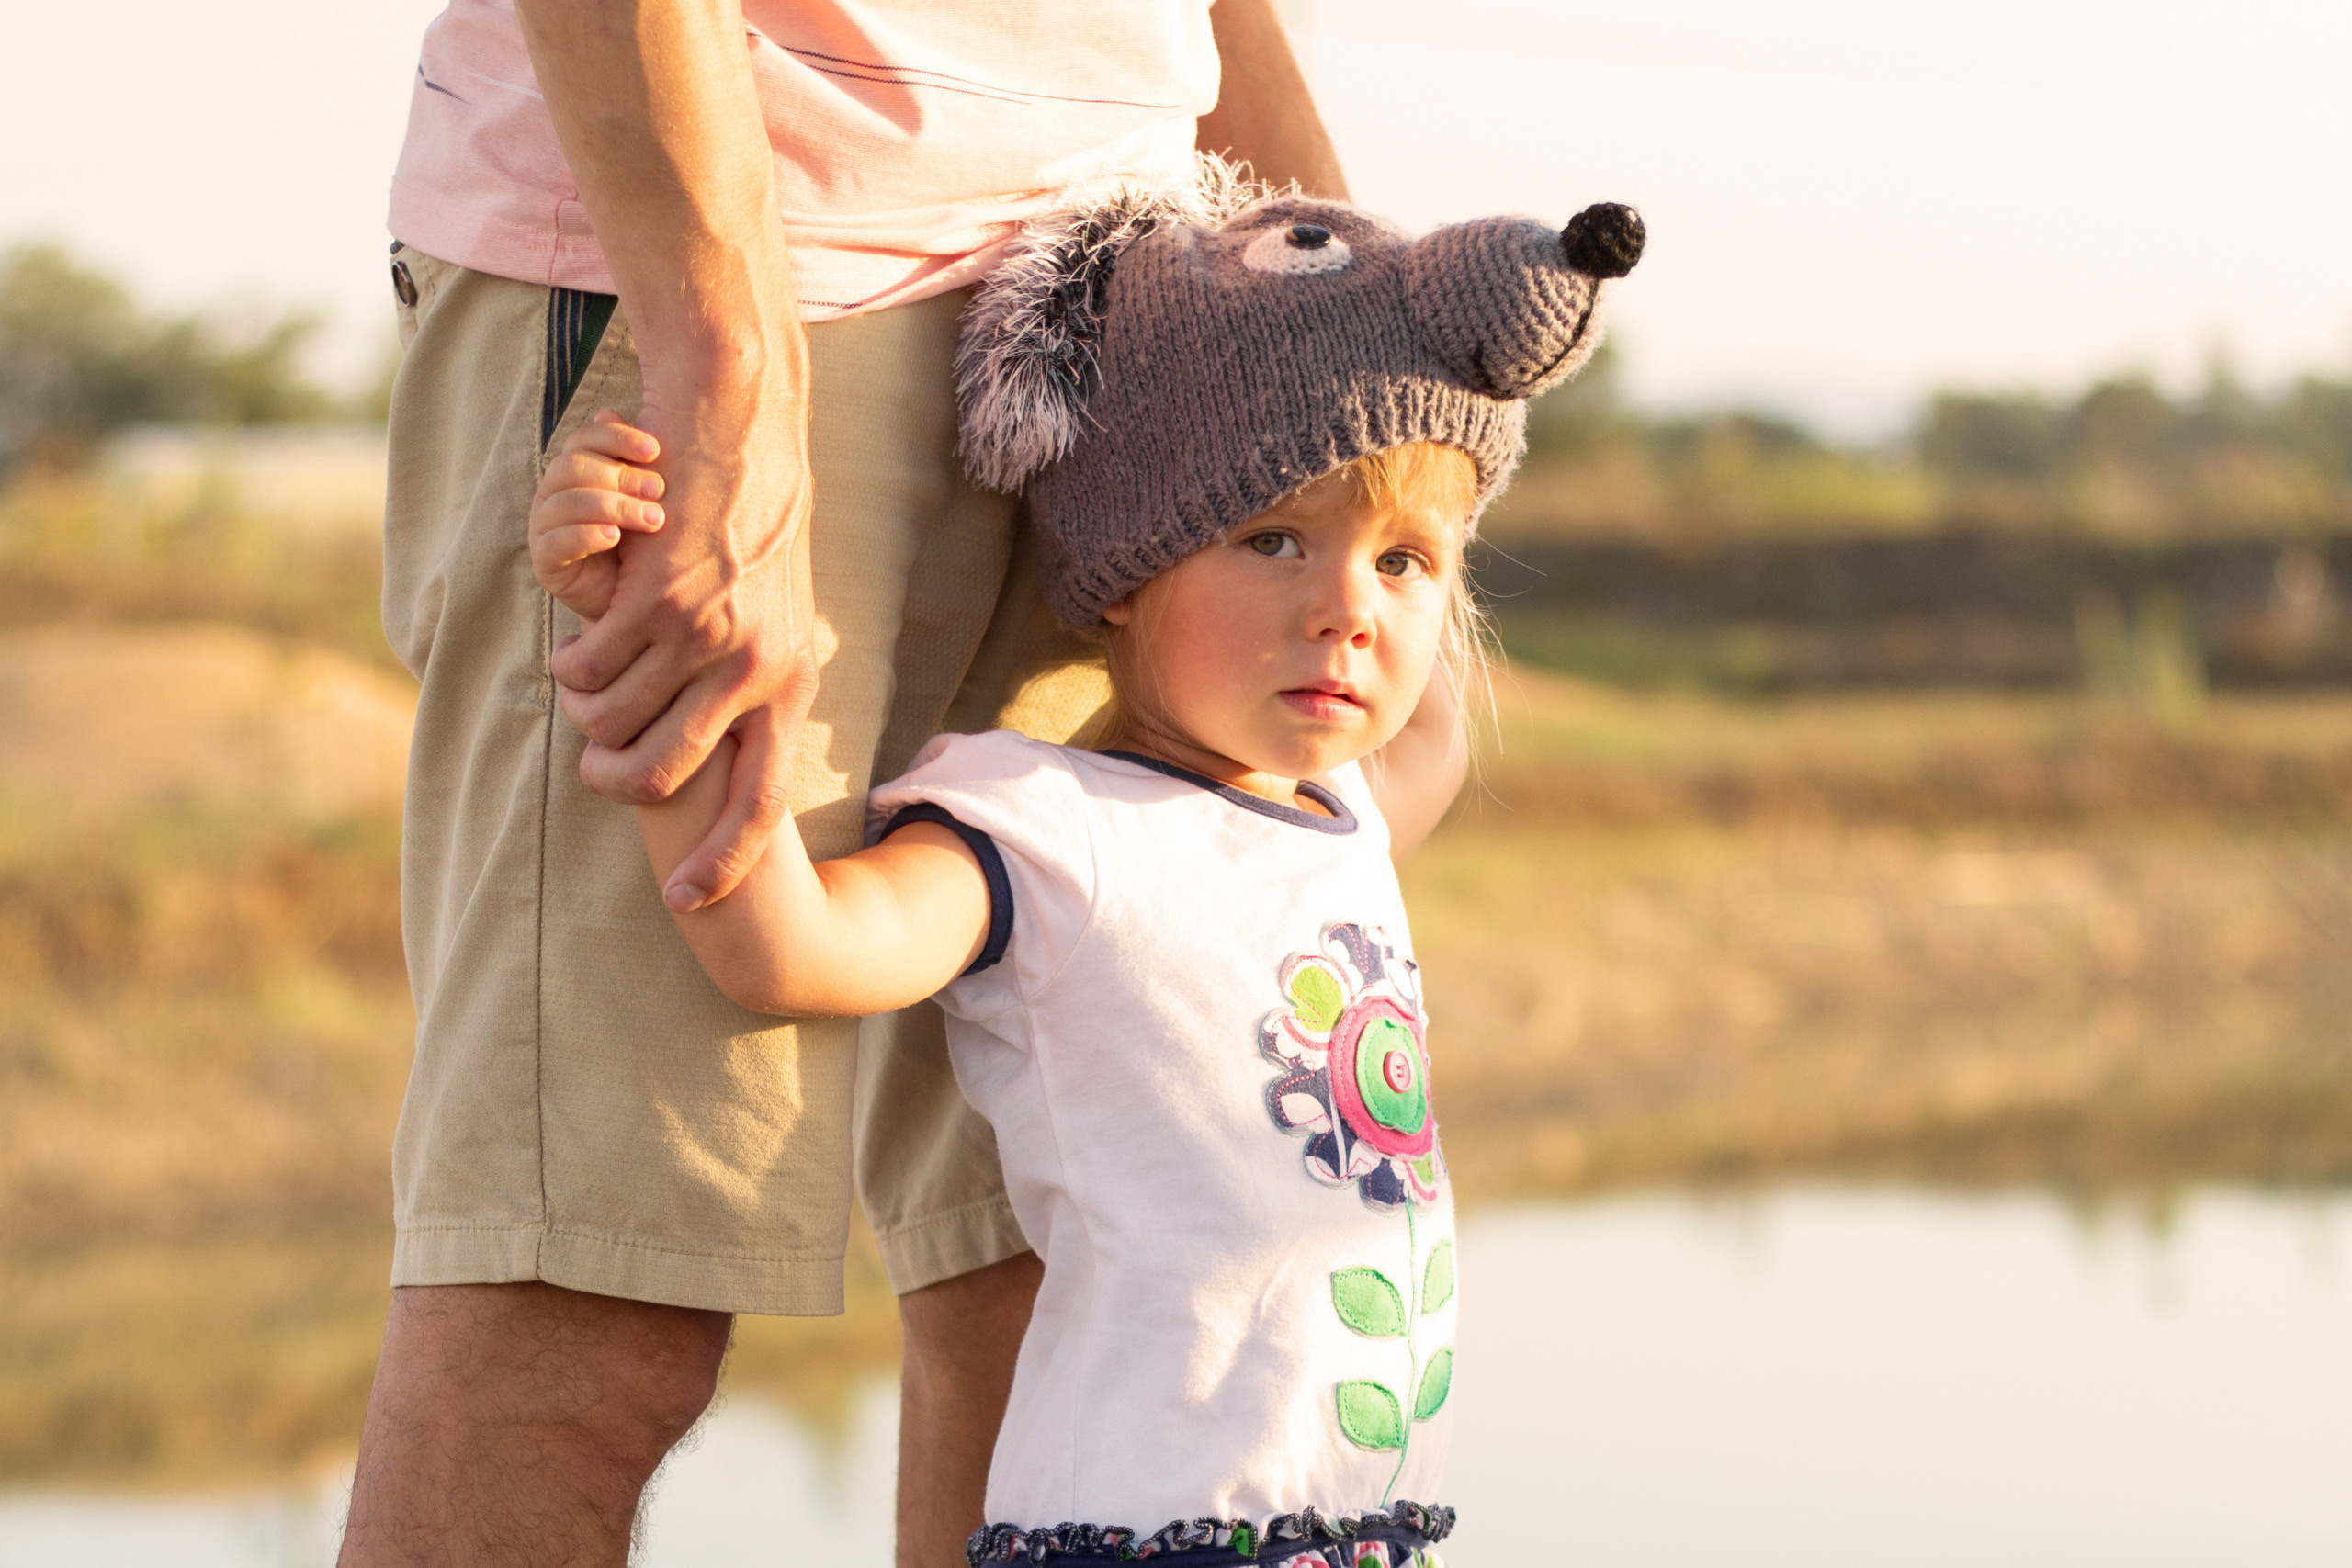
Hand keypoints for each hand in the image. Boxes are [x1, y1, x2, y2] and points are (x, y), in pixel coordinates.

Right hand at [528, 412, 666, 621]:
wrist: (635, 602)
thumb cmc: (643, 543)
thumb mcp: (646, 499)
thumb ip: (636, 462)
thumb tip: (613, 413)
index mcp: (574, 470)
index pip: (584, 438)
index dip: (617, 438)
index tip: (656, 450)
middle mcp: (553, 493)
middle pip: (574, 466)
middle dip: (621, 475)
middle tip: (660, 491)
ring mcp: (544, 527)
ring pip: (568, 502)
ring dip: (614, 506)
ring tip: (653, 520)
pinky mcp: (545, 562)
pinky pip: (556, 541)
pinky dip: (587, 535)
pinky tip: (614, 537)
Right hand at [546, 368, 817, 911]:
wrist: (744, 437)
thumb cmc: (756, 533)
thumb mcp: (783, 620)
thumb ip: (760, 685)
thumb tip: (733, 753)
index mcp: (792, 686)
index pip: (765, 802)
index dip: (725, 860)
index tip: (690, 901)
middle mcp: (755, 670)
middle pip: (668, 775)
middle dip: (620, 783)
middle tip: (598, 771)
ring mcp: (705, 637)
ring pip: (616, 720)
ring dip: (587, 713)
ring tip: (585, 691)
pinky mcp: (656, 599)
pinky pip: (590, 664)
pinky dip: (572, 663)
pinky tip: (575, 646)